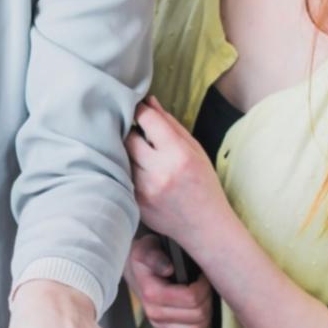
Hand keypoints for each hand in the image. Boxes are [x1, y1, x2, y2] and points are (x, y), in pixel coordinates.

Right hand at [123, 235, 211, 327]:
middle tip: (204, 287)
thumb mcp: (147, 249)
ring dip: (207, 315)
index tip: (201, 276)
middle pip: (198, 315)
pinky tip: (203, 321)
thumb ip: (156, 257)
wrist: (137, 271)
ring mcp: (161, 327)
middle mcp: (155, 314)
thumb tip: (169, 268)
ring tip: (203, 300)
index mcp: (152, 294)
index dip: (203, 287)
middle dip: (207, 299)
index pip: (191, 299)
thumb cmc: (146, 259)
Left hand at [125, 96, 228, 244]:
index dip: (140, 110)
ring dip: (126, 151)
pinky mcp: (135, 203)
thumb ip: (170, 124)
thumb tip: (149, 101)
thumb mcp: (195, 149)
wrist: (205, 226)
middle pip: (128, 138)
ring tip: (138, 152)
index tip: (137, 108)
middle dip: (131, 131)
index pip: (148, 121)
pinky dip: (126, 169)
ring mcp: (144, 190)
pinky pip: (122, 176)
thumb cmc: (203, 183)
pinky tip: (138, 171)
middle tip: (136, 132)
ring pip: (121, 157)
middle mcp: (160, 172)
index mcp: (178, 155)